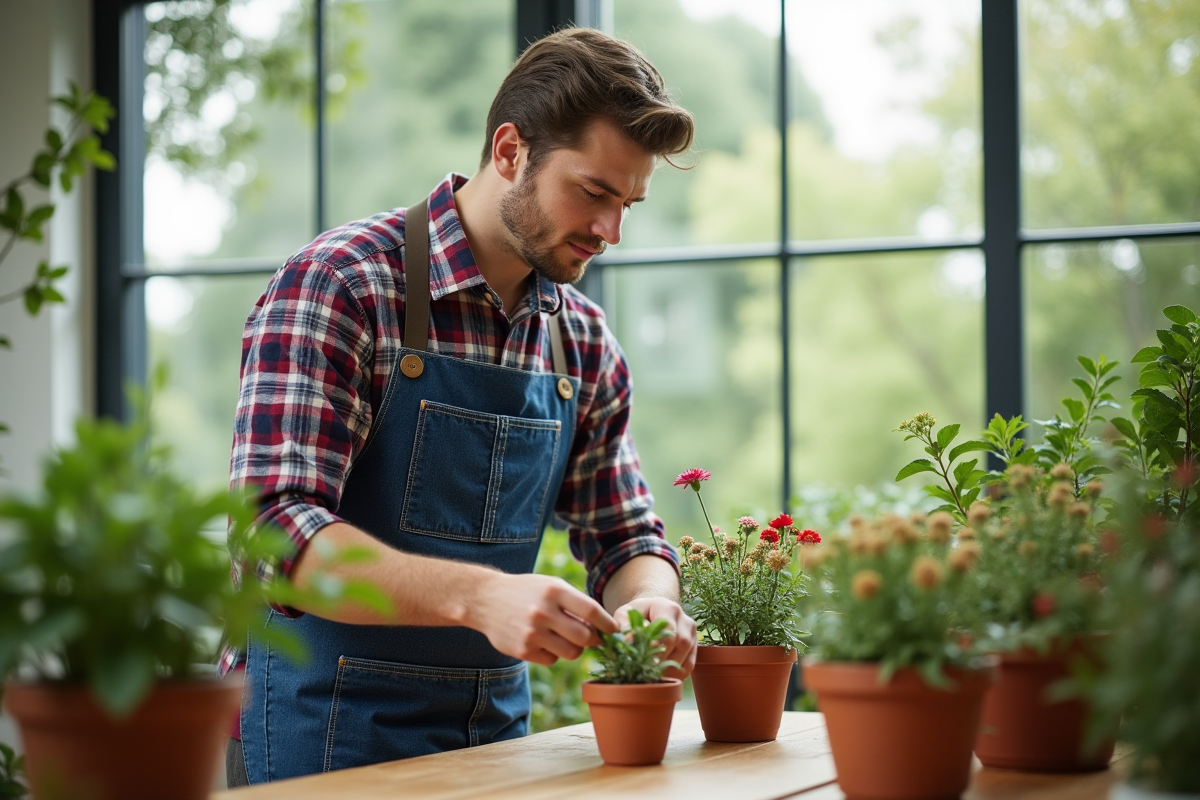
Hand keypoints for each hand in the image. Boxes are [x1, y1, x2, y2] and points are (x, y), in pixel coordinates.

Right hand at [468, 572, 617, 666]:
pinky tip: (544, 641)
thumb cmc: (527, 592)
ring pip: (571, 652)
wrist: (486, 599)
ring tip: (566, 639)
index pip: (591, 611)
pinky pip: (552, 659)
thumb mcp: (550, 586)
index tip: (615, 630)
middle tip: (592, 638)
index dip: (607, 623)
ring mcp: (532, 633)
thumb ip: (575, 603)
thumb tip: (603, 627)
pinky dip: (554, 654)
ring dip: (575, 649)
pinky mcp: (523, 650)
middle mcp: (543, 611)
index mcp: (554, 591)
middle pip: (585, 637)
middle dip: (593, 640)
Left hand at [613, 597, 696, 678]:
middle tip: (647, 672)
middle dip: (664, 661)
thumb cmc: (638, 613)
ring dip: (671, 671)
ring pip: (687, 656)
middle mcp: (685, 619)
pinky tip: (663, 679)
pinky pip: (690, 665)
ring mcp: (692, 634)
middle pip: (681, 643)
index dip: (659, 646)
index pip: (669, 629)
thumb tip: (627, 640)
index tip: (645, 659)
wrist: (653, 610)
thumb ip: (624, 624)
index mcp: (668, 608)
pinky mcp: (694, 646)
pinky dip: (677, 675)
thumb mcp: (627, 613)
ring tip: (653, 678)